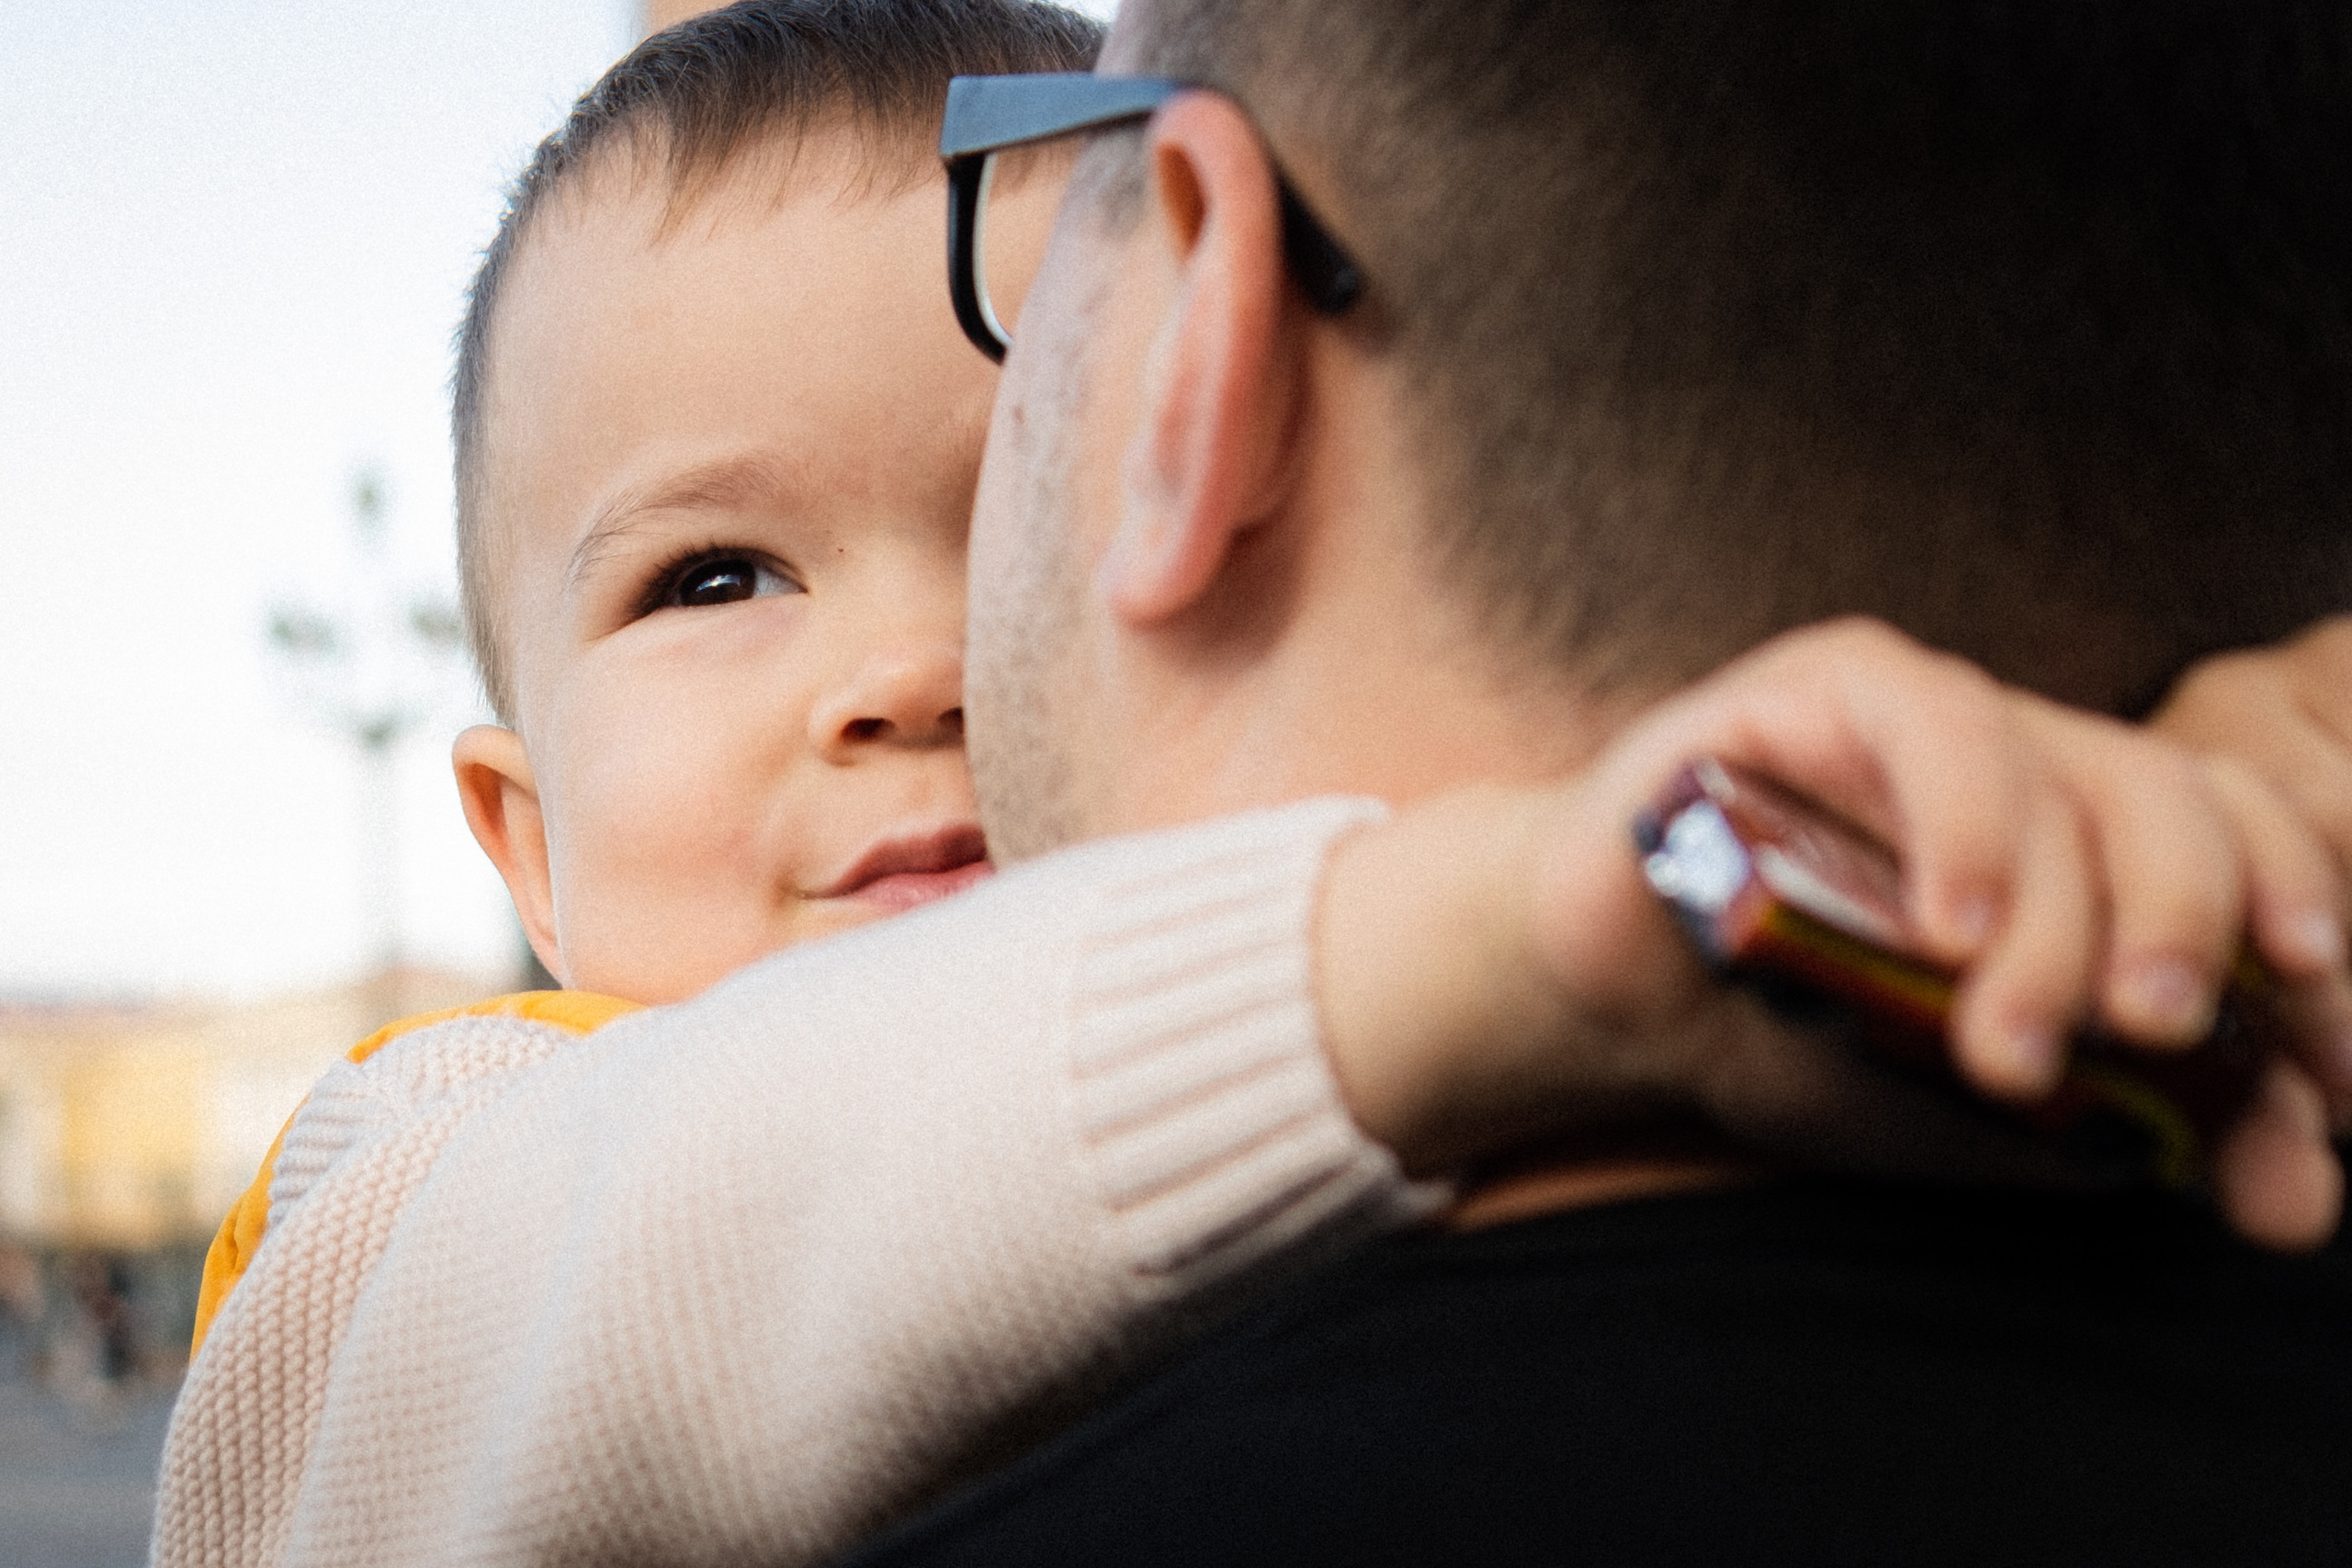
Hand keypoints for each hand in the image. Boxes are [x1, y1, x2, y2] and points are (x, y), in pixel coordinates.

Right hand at [1320, 618, 2350, 1248]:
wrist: (1602, 1001)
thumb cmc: (1789, 1039)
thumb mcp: (1974, 1115)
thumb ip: (2122, 1136)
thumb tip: (2298, 1191)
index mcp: (2093, 847)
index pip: (2250, 853)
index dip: (2305, 944)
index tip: (2322, 1078)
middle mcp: (2034, 766)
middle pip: (2180, 802)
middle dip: (2199, 923)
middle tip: (2163, 1035)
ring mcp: (1933, 719)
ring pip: (2061, 772)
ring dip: (2058, 920)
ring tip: (2010, 1050)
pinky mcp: (1824, 686)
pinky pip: (1931, 719)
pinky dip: (1962, 822)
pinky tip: (1945, 928)